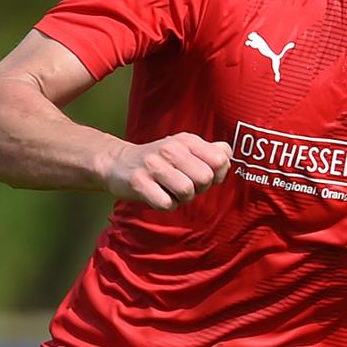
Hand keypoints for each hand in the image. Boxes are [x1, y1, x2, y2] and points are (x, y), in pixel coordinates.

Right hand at [104, 133, 232, 209]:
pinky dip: (166, 205)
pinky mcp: (138, 182)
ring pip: (187, 191)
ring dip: (183, 198)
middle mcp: (170, 149)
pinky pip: (166, 204)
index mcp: (187, 140)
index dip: (218, 175)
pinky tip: (159, 196)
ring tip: (172, 191)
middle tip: (186, 186)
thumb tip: (228, 155)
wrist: (118, 163)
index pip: (220, 160)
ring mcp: (153, 165)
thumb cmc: (161, 161)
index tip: (205, 177)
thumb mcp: (186, 149)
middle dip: (200, 189)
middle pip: (205, 178)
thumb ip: (212, 152)